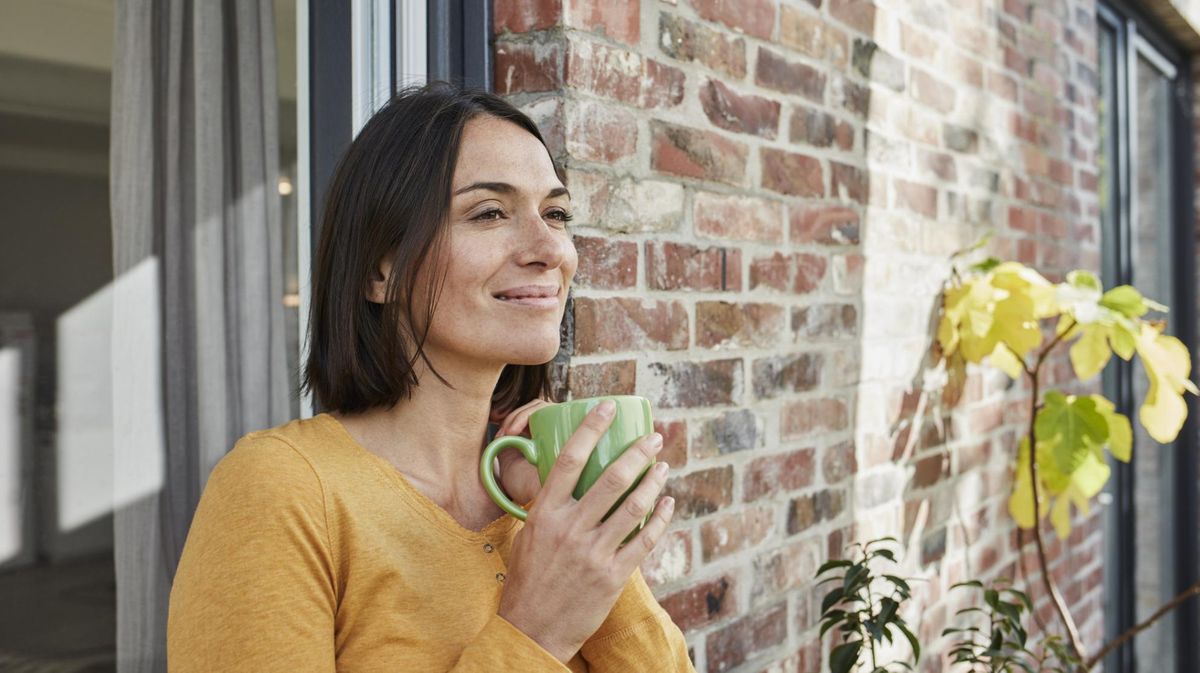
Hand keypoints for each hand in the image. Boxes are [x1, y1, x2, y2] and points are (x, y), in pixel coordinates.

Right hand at [496, 400, 675, 662]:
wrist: (532, 630)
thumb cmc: (528, 580)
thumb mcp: (529, 536)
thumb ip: (549, 507)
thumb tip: (566, 478)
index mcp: (545, 514)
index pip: (569, 459)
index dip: (591, 428)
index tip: (608, 407)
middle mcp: (570, 529)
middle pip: (610, 478)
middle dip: (638, 452)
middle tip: (653, 437)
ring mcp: (593, 553)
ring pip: (634, 506)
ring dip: (654, 481)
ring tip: (663, 466)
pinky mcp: (613, 575)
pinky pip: (644, 540)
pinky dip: (661, 519)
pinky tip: (668, 504)